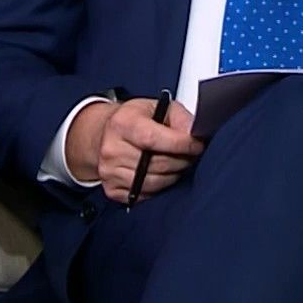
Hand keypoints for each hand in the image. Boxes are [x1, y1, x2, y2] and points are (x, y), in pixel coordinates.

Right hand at [66, 98, 202, 203]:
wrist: (105, 136)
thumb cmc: (135, 121)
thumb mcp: (156, 107)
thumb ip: (178, 116)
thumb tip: (193, 132)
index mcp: (122, 123)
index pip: (153, 138)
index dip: (180, 144)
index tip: (197, 146)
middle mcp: (111, 148)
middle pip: (158, 164)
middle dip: (182, 161)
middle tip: (190, 155)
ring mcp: (109, 172)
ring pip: (154, 183)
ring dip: (173, 175)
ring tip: (177, 164)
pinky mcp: (112, 190)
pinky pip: (146, 195)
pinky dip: (159, 187)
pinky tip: (161, 175)